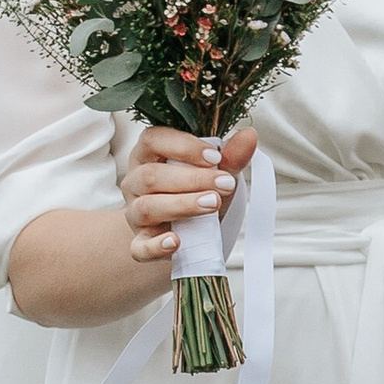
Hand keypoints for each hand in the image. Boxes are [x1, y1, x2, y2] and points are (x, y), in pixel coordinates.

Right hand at [122, 122, 256, 263]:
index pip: (154, 140)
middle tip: (224, 184)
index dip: (183, 147)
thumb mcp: (216, 173)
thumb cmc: (197, 193)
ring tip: (212, 204)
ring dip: (181, 206)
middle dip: (191, 179)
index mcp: (149, 155)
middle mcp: (136, 182)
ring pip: (146, 208)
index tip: (215, 157)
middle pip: (151, 176)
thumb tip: (249, 136)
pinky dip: (156, 245)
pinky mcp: (140, 242)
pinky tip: (175, 241)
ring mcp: (134, 213)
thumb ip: (230, 156)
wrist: (188, 232)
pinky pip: (140, 247)